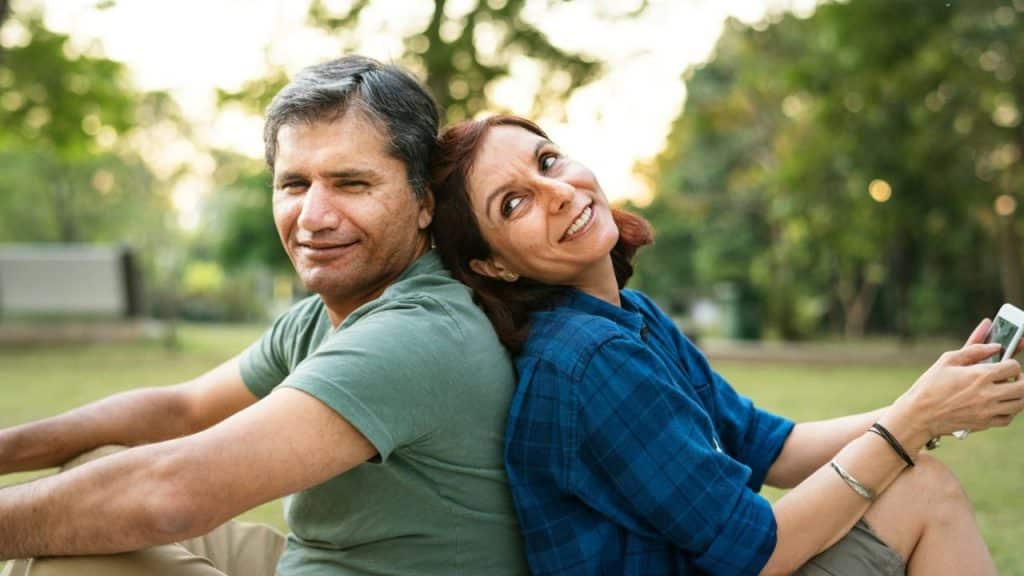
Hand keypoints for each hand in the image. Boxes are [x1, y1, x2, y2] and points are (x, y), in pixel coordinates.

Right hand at [895, 320, 1023, 439]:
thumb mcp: (947, 360)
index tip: (1004, 363)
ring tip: (1009, 389)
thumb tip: (995, 346)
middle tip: (1013, 376)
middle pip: (1023, 386)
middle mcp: (988, 394)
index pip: (1013, 366)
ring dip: (1019, 394)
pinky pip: (1009, 418)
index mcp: (980, 375)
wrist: (919, 415)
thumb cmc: (930, 385)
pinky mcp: (984, 424)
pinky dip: (1010, 410)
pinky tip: (1000, 403)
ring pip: (1020, 403)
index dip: (1011, 362)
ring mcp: (988, 411)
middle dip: (1021, 378)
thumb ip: (974, 349)